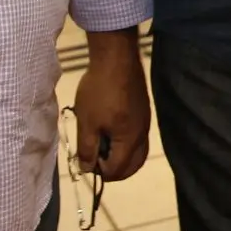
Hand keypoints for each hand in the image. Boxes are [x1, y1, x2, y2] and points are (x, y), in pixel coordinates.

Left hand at [72, 30, 150, 181]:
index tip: (85, 160)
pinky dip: (126, 145)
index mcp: (130, 140)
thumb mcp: (87, 121)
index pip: (118, 170)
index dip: (100, 172)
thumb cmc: (99, 91)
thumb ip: (87, 149)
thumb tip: (87, 169)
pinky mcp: (144, 111)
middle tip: (95, 161)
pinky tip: (110, 131)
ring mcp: (145, 123)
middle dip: (114, 170)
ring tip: (102, 147)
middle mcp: (142, 135)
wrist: (116, 58)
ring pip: (137, 152)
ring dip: (121, 157)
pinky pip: (138, 138)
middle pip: (133, 166)